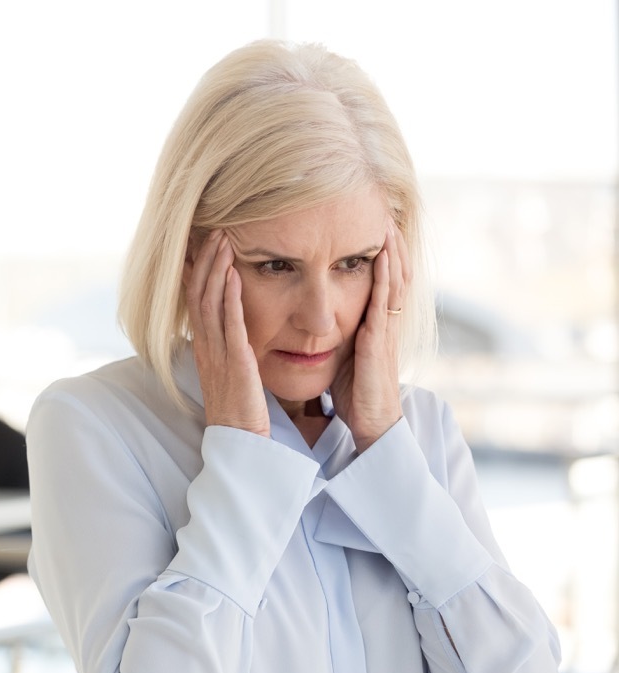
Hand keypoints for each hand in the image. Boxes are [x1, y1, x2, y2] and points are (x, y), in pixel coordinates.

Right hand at [183, 230, 270, 435]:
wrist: (239, 444)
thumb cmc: (239, 412)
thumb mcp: (229, 374)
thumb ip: (228, 350)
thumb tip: (232, 332)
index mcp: (204, 348)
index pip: (194, 301)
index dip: (197, 271)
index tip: (202, 245)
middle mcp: (206, 347)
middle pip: (198, 294)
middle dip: (205, 260)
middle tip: (215, 230)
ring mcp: (218, 354)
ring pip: (209, 302)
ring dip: (216, 268)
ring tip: (223, 240)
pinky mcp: (236, 363)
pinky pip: (230, 324)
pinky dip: (230, 296)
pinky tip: (233, 274)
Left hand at [330, 222, 411, 450]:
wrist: (370, 422)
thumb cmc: (354, 392)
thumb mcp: (343, 354)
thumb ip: (337, 332)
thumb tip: (317, 319)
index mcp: (374, 323)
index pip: (381, 280)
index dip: (380, 254)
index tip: (370, 226)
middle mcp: (384, 321)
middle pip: (393, 272)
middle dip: (390, 243)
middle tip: (384, 211)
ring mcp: (385, 328)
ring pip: (395, 280)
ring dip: (392, 250)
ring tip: (387, 221)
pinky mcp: (380, 339)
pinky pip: (385, 301)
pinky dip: (386, 275)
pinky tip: (382, 255)